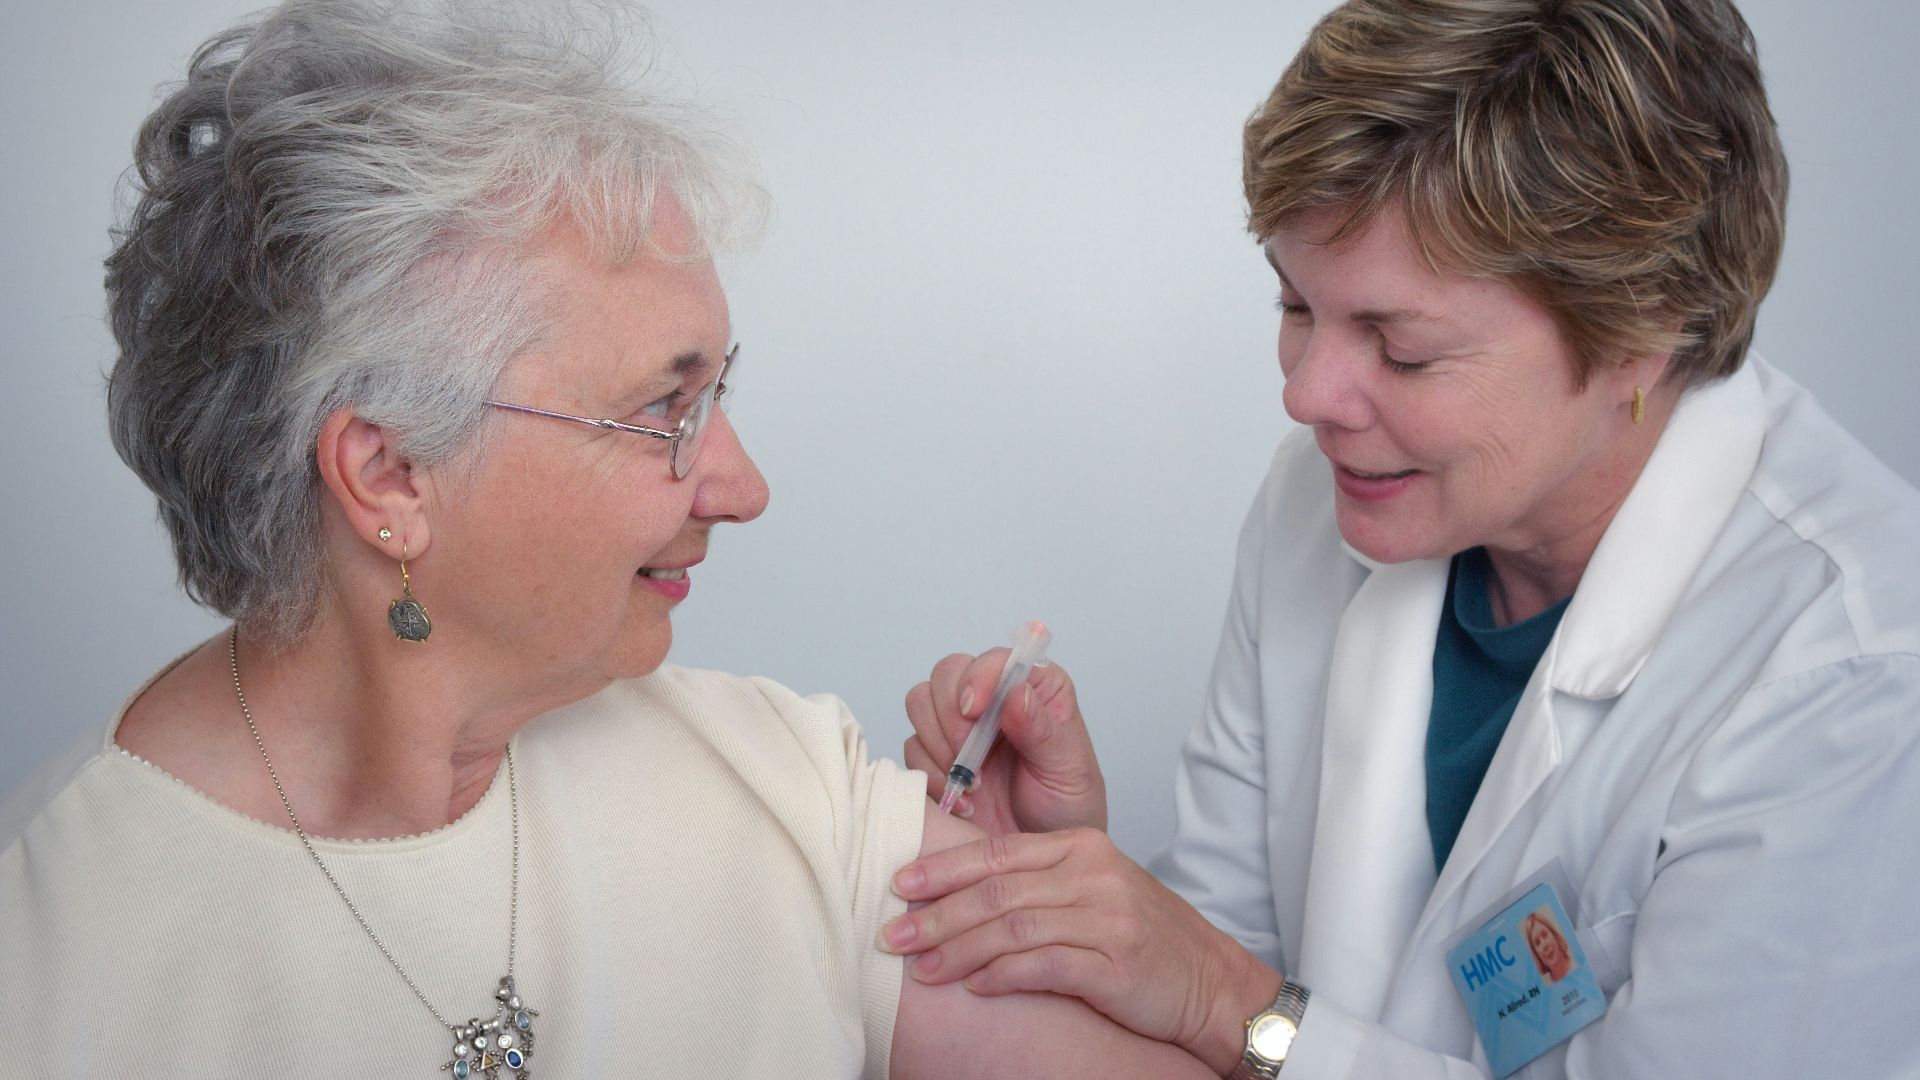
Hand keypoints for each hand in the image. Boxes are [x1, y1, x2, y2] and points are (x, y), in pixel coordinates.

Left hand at [879, 829, 1281, 1072]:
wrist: (1210, 981)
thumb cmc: (1143, 938)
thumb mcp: (1091, 891)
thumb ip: (1034, 884)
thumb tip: (957, 893)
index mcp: (1081, 847)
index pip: (997, 851)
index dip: (943, 867)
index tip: (899, 882)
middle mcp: (1093, 874)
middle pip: (997, 889)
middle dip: (937, 912)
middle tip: (893, 931)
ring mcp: (1107, 918)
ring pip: (1012, 927)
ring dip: (959, 949)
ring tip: (922, 969)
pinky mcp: (1115, 964)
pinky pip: (1044, 965)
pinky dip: (1001, 976)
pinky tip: (974, 987)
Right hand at [904, 648, 1106, 834]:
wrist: (1041, 860)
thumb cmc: (1068, 808)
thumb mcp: (1069, 770)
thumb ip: (1044, 732)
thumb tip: (1018, 694)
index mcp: (1035, 688)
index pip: (996, 660)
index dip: (980, 676)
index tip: (975, 710)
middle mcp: (994, 700)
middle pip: (948, 673)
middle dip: (951, 713)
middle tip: (967, 754)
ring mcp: (961, 727)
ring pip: (921, 701)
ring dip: (937, 742)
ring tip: (971, 782)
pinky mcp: (936, 756)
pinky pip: (912, 747)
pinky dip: (930, 774)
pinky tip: (962, 801)